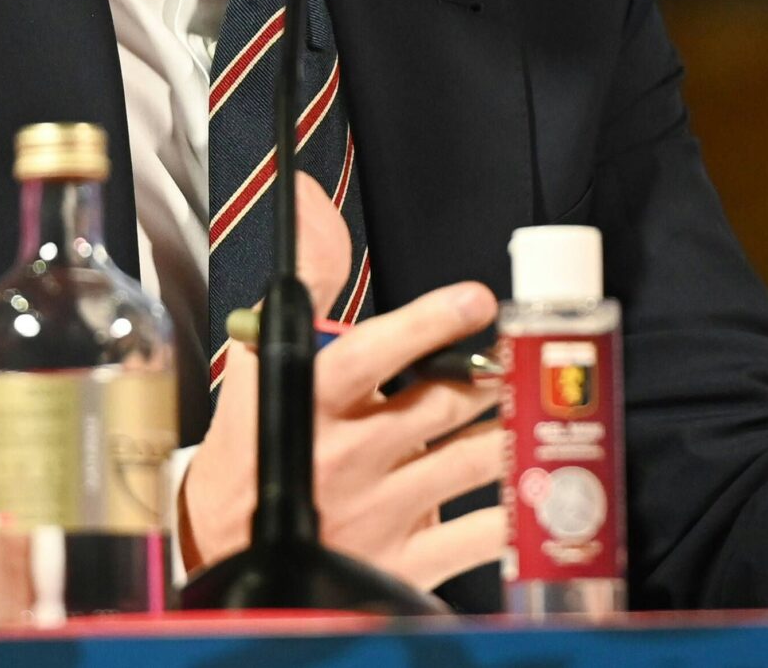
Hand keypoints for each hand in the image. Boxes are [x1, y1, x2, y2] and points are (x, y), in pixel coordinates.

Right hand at [179, 172, 506, 589]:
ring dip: (516, 432)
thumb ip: (305, 280)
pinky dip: (515, 513)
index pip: (372, 352)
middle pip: (444, 403)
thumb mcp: (262, 359)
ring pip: (473, 460)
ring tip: (538, 411)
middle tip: (523, 357)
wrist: (229, 555)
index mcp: (309, 400)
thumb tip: (316, 202)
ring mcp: (377, 513)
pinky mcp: (400, 565)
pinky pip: (477, 538)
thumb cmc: (254, 445)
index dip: (429, 323)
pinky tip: (535, 489)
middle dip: (492, 377)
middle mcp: (346, 455)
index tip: (479, 299)